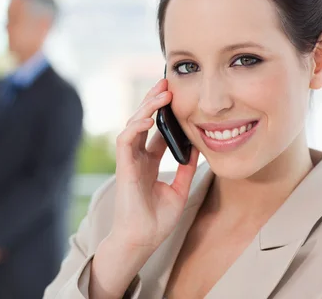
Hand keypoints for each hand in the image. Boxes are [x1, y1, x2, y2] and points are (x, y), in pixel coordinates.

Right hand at [89, 79, 199, 298]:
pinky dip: (135, 126)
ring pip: (133, 124)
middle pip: (142, 121)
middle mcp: (137, 157)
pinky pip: (125, 140)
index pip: (154, 130)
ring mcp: (129, 160)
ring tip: (161, 92)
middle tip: (167, 83)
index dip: (164, 113)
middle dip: (153, 101)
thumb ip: (184, 169)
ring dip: (146, 107)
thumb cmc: (156, 219)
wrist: (142, 239)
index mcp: (148, 162)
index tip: (176, 96)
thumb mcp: (178, 190)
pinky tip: (147, 117)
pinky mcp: (123, 166)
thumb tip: (198, 149)